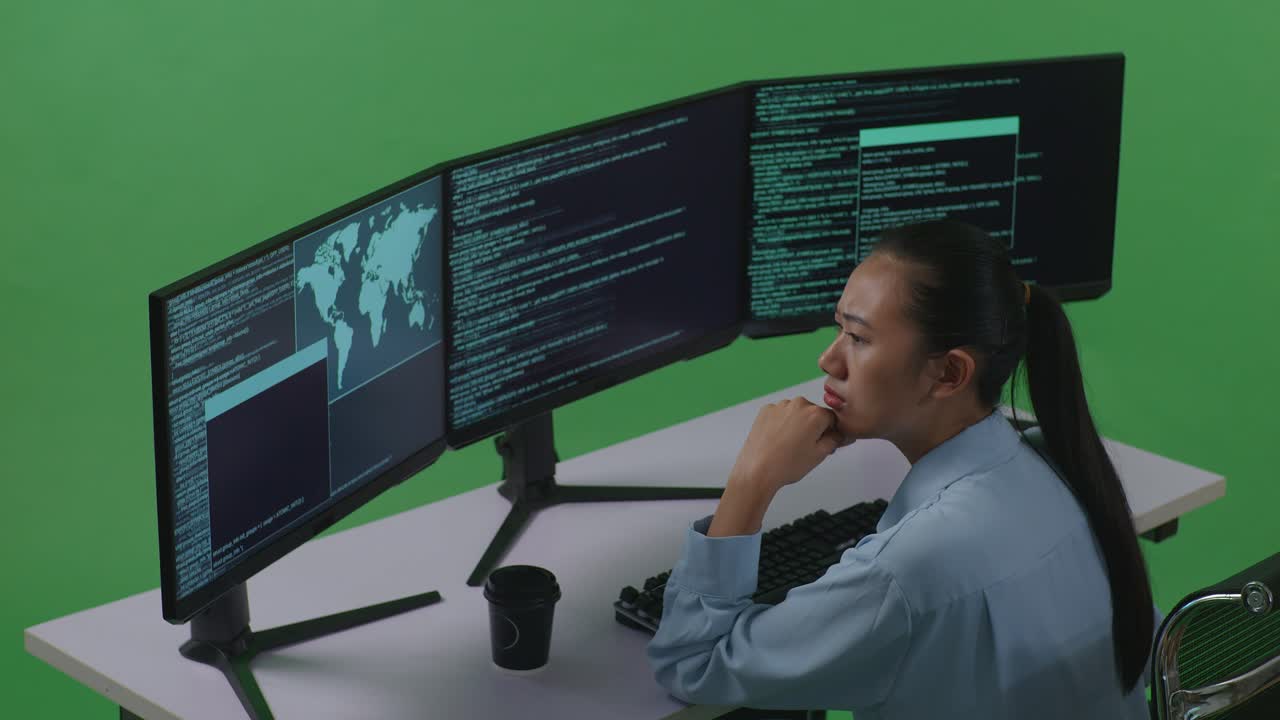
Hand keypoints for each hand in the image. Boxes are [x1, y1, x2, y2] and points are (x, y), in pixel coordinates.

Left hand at [727, 397, 847, 495]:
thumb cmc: (786, 465)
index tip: (827, 442)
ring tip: (790, 446)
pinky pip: (780, 414)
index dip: (831, 432)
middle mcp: (798, 404)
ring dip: (797, 425)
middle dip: (814, 428)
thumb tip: (840, 434)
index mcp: (815, 414)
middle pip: (814, 414)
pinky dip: (781, 424)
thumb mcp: (819, 455)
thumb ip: (835, 440)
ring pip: (796, 413)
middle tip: (806, 448)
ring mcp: (780, 406)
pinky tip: (778, 440)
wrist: (757, 470)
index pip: (832, 419)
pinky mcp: (765, 411)